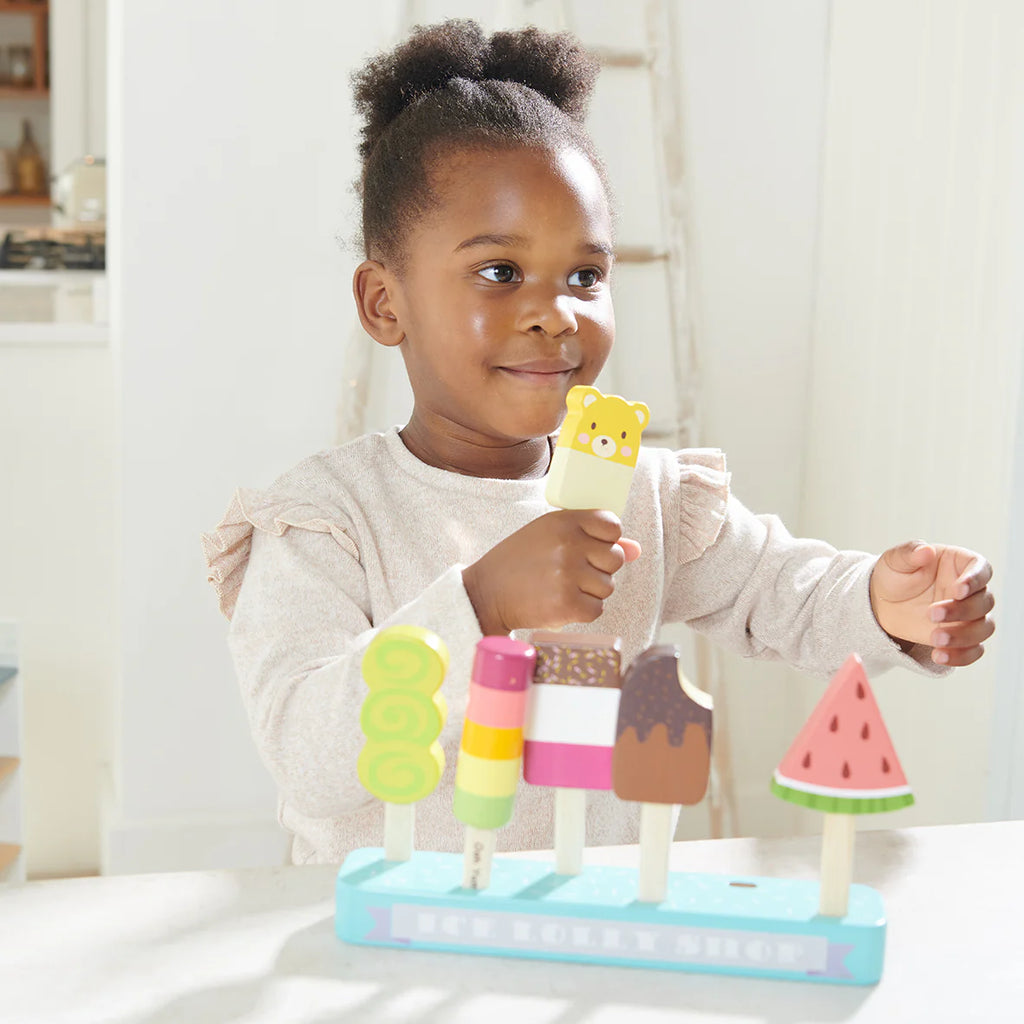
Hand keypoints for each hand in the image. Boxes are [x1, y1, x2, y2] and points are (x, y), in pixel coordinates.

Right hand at [462, 509, 640, 634]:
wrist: (486, 592)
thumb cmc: (520, 560)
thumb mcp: (550, 536)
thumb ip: (594, 538)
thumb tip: (636, 550)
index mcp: (564, 521)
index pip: (613, 526)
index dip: (605, 540)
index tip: (588, 548)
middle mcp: (569, 544)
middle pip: (615, 559)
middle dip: (598, 569)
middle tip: (568, 572)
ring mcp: (568, 575)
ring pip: (607, 586)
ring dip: (589, 591)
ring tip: (559, 587)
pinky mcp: (567, 604)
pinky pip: (596, 609)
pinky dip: (581, 611)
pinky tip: (559, 602)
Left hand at [869, 541, 994, 665]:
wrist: (881, 602)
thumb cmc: (894, 575)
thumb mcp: (895, 561)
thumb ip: (910, 553)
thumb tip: (925, 550)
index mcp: (959, 564)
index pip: (982, 569)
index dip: (975, 580)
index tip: (958, 590)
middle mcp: (970, 591)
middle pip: (984, 602)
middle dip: (962, 611)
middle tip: (932, 614)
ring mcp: (967, 615)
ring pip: (984, 628)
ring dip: (963, 636)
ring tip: (935, 638)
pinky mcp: (960, 637)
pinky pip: (973, 650)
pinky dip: (961, 656)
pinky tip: (939, 656)